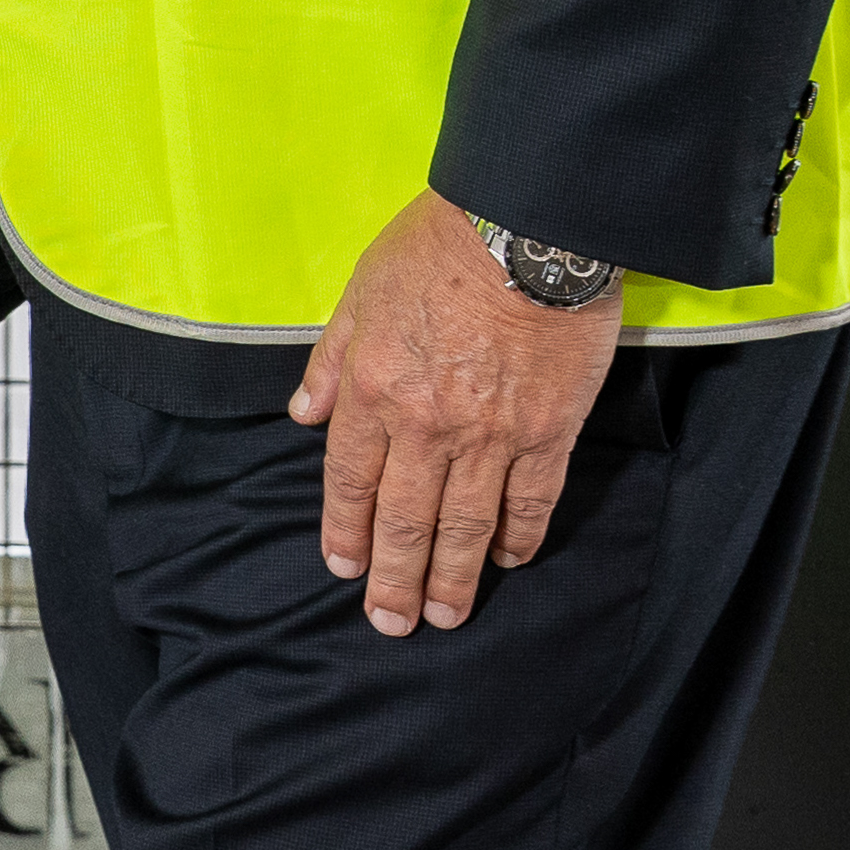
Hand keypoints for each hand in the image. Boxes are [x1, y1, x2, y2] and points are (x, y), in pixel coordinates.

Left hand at [289, 193, 620, 632]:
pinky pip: (532, 500)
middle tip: (392, 624)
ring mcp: (490, 434)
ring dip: (452, 577)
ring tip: (444, 616)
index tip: (345, 569)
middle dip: (395, 578)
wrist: (526, 226)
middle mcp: (426, 424)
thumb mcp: (361, 292)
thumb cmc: (437, 247)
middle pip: (405, 518)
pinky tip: (509, 561)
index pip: (350, 479)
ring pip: (465, 524)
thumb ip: (331, 360)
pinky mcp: (548, 431)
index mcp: (373, 390)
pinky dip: (519, 537)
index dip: (347, 529)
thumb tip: (302, 415)